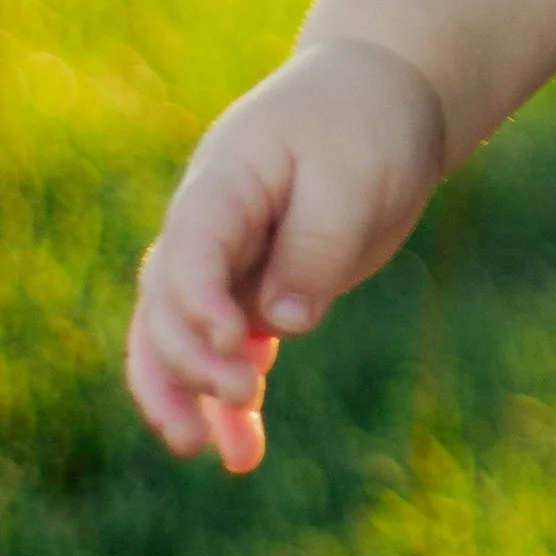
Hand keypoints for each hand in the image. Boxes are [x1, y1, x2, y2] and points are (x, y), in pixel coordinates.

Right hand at [124, 43, 449, 475]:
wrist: (389, 97)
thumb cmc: (368, 122)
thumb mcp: (355, 174)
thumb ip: (316, 246)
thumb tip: (282, 324)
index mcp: (223, 184)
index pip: (187, 252)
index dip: (197, 304)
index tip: (235, 342)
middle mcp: (210, 228)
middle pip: (166, 307)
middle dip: (190, 362)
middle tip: (243, 395)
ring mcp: (229, 263)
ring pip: (183, 343)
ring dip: (192, 401)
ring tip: (226, 457)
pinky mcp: (259, 291)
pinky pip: (228, 354)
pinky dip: (231, 402)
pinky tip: (245, 452)